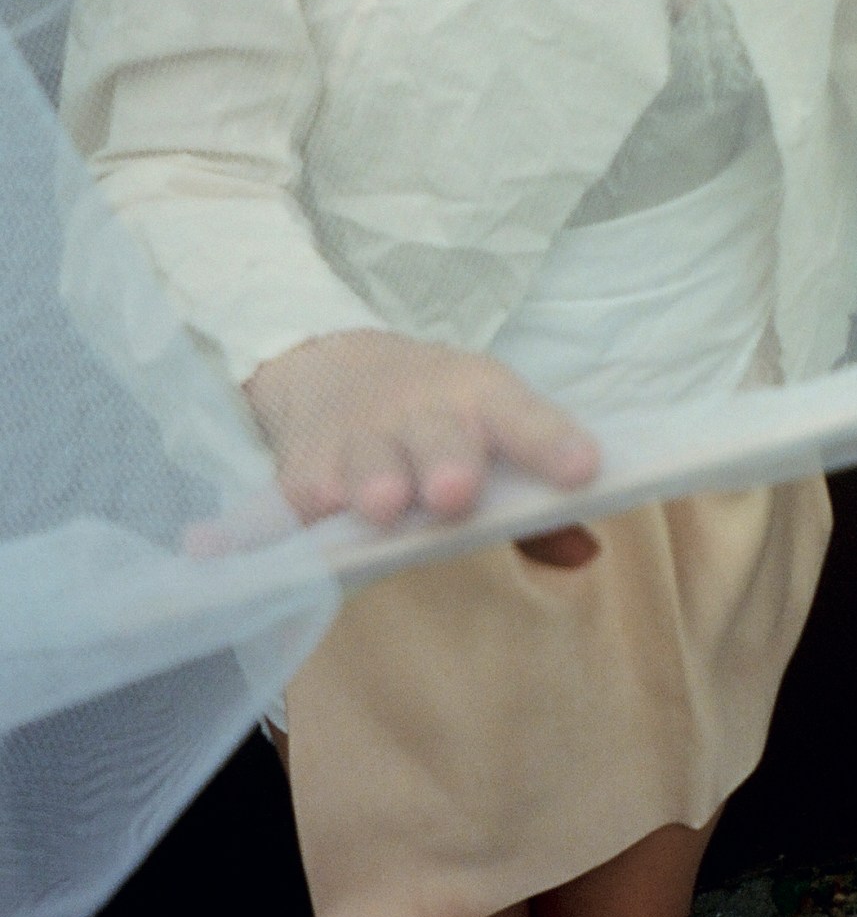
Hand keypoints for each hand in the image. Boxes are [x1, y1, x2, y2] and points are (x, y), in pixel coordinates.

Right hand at [243, 330, 600, 565]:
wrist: (340, 365)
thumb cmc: (443, 418)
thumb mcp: (495, 434)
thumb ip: (540, 510)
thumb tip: (585, 551)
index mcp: (478, 398)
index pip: (522, 416)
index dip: (551, 441)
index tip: (582, 469)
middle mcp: (415, 415)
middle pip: (433, 439)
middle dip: (443, 464)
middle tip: (453, 491)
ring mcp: (352, 444)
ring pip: (359, 467)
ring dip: (366, 485)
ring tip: (376, 504)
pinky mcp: (297, 477)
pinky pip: (270, 508)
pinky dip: (240, 531)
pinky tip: (211, 549)